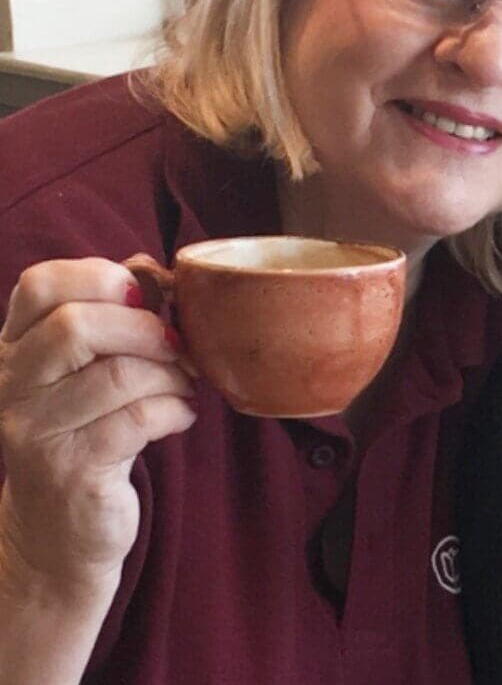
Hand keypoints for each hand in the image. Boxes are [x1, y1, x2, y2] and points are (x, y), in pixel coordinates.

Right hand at [0, 257, 196, 598]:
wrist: (58, 532)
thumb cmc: (89, 429)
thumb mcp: (90, 368)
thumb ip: (115, 314)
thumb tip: (153, 269)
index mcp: (15, 347)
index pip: (39, 285)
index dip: (99, 276)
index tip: (142, 295)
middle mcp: (13, 385)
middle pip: (76, 326)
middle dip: (146, 328)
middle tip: (176, 345)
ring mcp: (36, 431)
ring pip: (118, 375)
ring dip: (172, 373)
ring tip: (184, 384)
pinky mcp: (72, 470)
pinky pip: (138, 419)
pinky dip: (176, 410)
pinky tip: (181, 415)